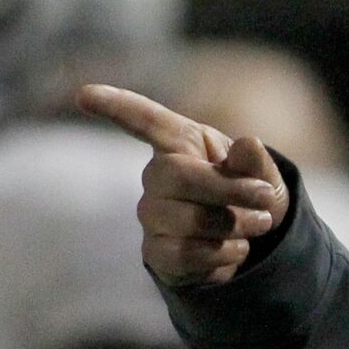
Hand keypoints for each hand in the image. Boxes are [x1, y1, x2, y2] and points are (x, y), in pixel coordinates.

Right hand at [79, 83, 286, 288]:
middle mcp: (158, 176)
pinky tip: (233, 250)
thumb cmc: (250, 197)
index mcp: (183, 144)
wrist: (252, 246)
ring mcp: (152, 214)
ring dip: (231, 225)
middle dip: (228, 190)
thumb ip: (256, 163)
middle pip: (176, 175)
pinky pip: (182, 253)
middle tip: (264, 200)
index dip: (116, 106)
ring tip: (256, 226)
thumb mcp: (264, 177)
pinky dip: (220, 255)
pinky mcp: (155, 252)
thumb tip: (248, 144)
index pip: (145, 120)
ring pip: (183, 218)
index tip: (84, 93)